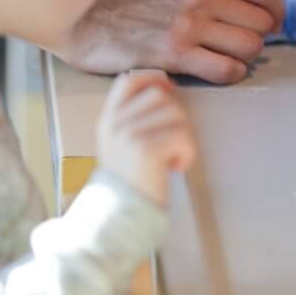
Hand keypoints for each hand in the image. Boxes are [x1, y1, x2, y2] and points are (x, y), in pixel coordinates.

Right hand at [54, 0, 284, 82]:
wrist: (81, 17)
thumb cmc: (123, 0)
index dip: (276, 8)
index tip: (272, 21)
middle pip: (262, 21)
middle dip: (260, 36)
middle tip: (243, 44)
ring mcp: (189, 25)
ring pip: (250, 46)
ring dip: (245, 57)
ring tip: (228, 57)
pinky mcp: (176, 54)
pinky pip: (227, 69)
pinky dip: (231, 74)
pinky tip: (218, 71)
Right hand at [96, 70, 195, 206]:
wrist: (120, 215)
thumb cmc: (130, 182)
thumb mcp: (120, 144)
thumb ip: (134, 119)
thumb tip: (165, 90)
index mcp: (108, 120)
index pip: (128, 81)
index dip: (152, 79)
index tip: (168, 89)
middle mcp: (116, 123)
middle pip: (161, 96)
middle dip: (175, 118)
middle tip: (170, 144)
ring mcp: (130, 134)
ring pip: (177, 114)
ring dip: (183, 138)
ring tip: (170, 159)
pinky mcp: (147, 148)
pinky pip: (183, 136)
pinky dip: (187, 154)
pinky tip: (175, 167)